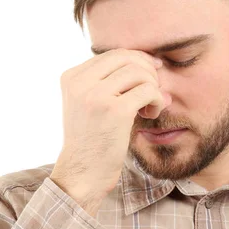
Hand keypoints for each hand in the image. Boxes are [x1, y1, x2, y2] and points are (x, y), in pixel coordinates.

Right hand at [49, 48, 170, 216]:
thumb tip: (151, 61)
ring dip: (153, 88)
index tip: (152, 73)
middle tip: (153, 91)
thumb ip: (109, 80)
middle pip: (128, 59)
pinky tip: (151, 113)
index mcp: (71, 77)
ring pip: (139, 73)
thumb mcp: (89, 103)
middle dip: (148, 71)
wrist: (82, 173)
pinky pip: (148, 91)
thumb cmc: (91, 140)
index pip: (113, 54)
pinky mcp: (115, 110)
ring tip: (149, 107)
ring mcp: (96, 95)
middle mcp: (80, 82)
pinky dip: (157, 100)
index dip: (138, 60)